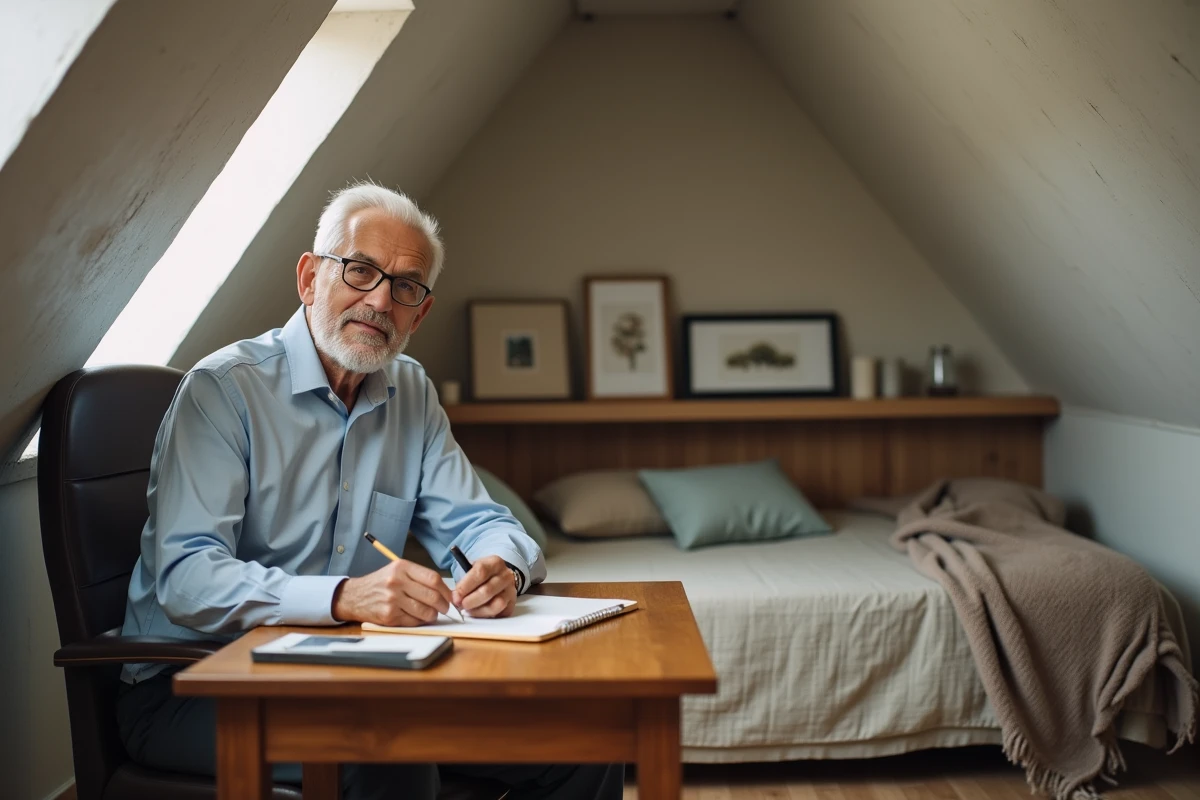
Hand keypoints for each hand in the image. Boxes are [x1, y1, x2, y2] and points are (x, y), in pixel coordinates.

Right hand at [331, 559, 453, 626]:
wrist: (354, 596)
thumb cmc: (380, 583)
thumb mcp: (397, 571)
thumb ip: (419, 577)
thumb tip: (445, 591)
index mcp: (401, 567)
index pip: (433, 579)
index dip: (446, 590)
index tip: (450, 596)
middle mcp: (397, 582)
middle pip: (431, 596)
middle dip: (443, 605)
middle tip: (445, 608)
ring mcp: (392, 600)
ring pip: (425, 611)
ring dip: (433, 615)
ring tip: (432, 614)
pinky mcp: (389, 615)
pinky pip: (413, 621)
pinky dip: (420, 621)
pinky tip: (418, 618)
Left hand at [452, 555, 516, 618]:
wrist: (498, 577)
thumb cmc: (481, 575)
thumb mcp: (472, 570)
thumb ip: (463, 582)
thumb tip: (455, 598)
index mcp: (495, 563)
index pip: (481, 572)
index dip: (466, 586)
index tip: (455, 596)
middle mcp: (506, 575)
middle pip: (488, 590)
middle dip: (471, 600)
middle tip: (460, 606)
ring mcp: (511, 590)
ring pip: (497, 604)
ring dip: (479, 610)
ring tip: (468, 611)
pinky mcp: (512, 603)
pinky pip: (501, 613)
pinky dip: (488, 616)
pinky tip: (479, 613)